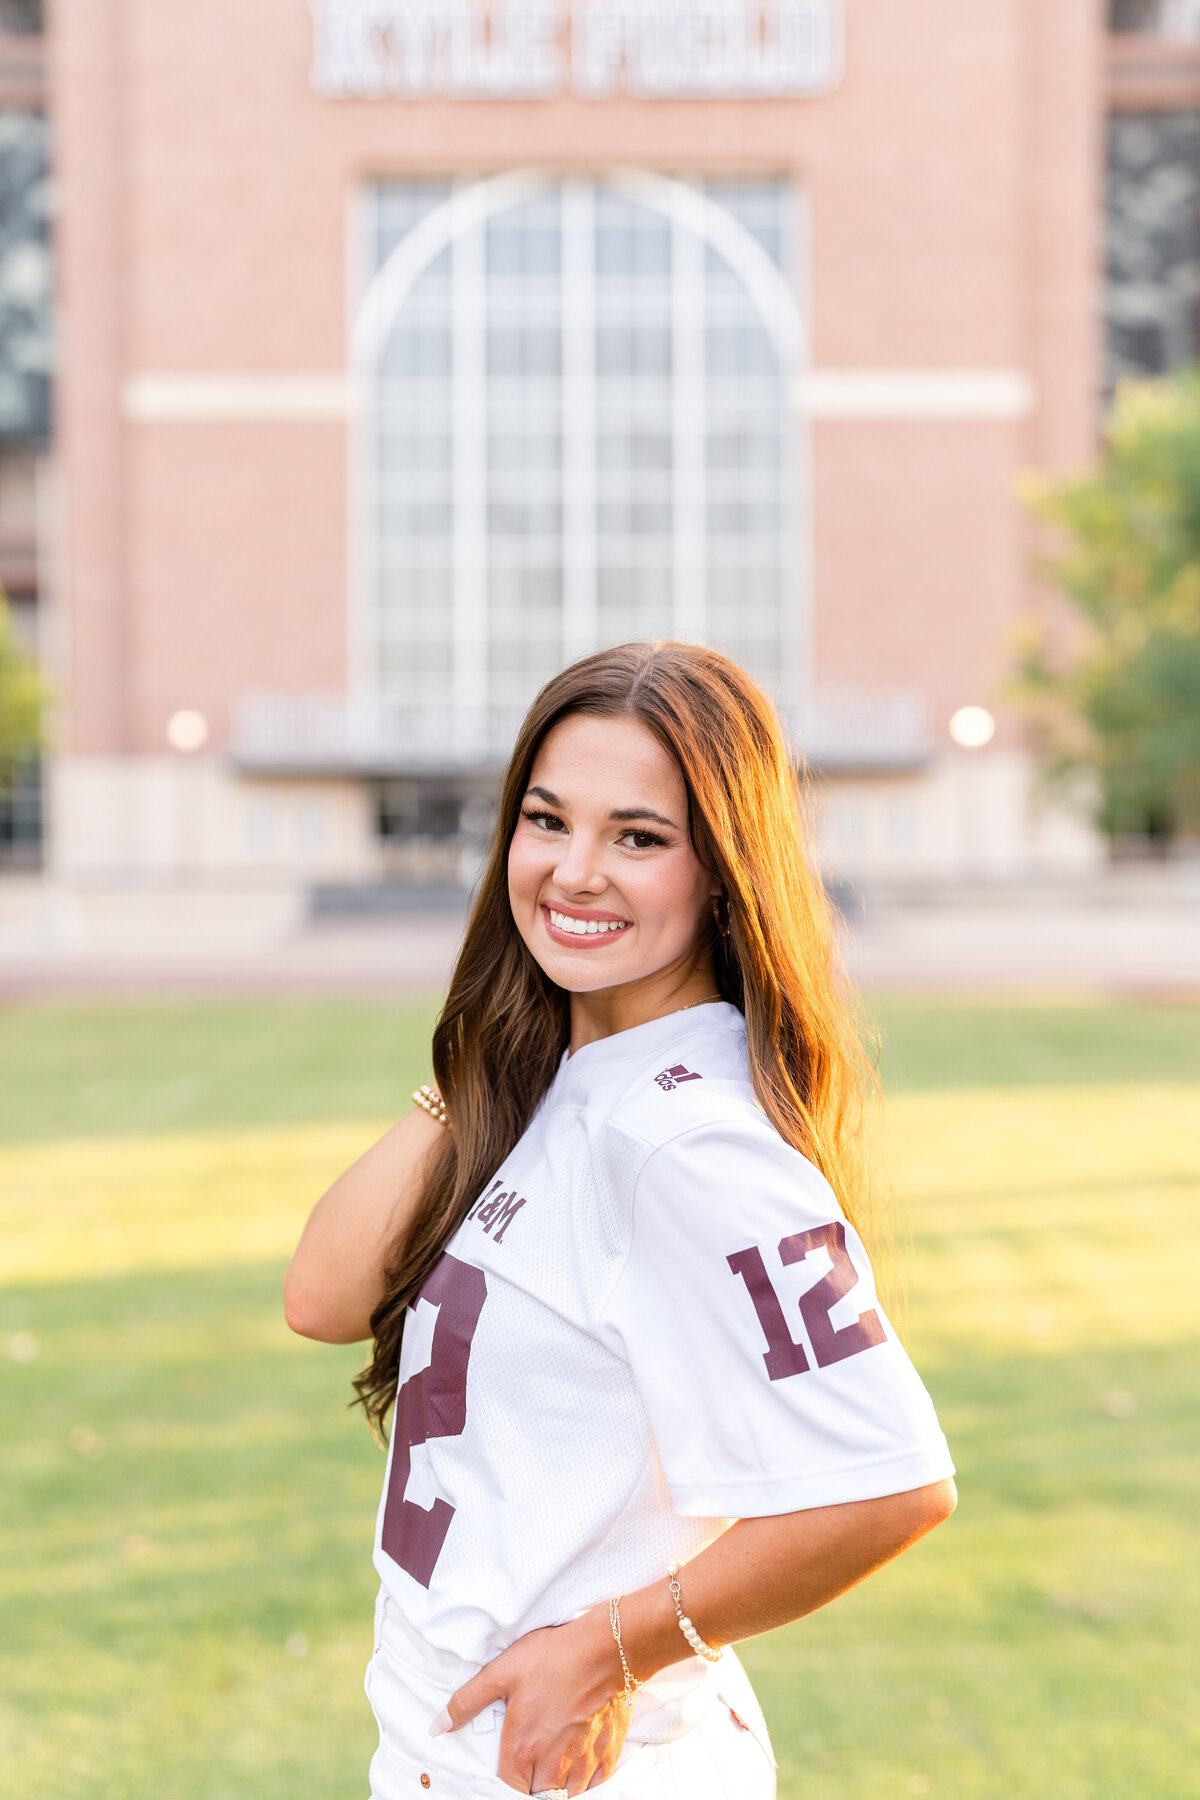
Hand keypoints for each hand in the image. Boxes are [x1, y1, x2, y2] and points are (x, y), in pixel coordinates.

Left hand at [433, 1607, 629, 1794]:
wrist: (606, 1649)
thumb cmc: (554, 1657)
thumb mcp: (503, 1671)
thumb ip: (467, 1702)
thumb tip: (438, 1727)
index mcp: (523, 1750)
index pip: (508, 1790)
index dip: (506, 1780)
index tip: (509, 1766)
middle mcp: (552, 1765)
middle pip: (536, 1794)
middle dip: (530, 1779)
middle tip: (532, 1752)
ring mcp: (582, 1764)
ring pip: (565, 1794)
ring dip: (556, 1781)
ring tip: (553, 1754)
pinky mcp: (606, 1757)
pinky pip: (591, 1785)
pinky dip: (582, 1777)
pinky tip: (578, 1755)